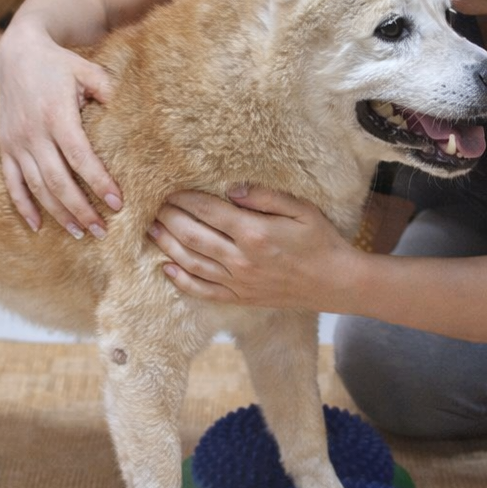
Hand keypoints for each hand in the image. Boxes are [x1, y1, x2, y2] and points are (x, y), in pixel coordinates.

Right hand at [0, 23, 121, 236]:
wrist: (16, 54)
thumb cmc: (58, 64)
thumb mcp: (86, 69)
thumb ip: (108, 90)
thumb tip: (132, 113)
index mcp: (57, 115)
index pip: (80, 157)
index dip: (98, 182)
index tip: (118, 203)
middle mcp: (33, 132)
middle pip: (58, 180)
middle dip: (80, 209)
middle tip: (101, 231)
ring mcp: (16, 142)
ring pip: (36, 186)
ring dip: (57, 213)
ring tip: (79, 232)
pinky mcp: (5, 147)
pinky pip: (11, 182)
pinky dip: (23, 206)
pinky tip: (37, 225)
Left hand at [149, 186, 357, 310]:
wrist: (334, 282)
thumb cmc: (320, 241)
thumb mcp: (300, 209)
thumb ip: (264, 196)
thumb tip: (230, 189)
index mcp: (254, 233)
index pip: (208, 211)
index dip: (185, 199)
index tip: (172, 190)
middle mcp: (240, 259)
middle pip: (192, 236)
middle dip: (170, 218)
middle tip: (156, 206)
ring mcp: (238, 282)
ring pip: (191, 263)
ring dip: (167, 245)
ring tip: (153, 230)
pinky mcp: (240, 298)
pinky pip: (203, 291)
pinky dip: (182, 281)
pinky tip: (167, 269)